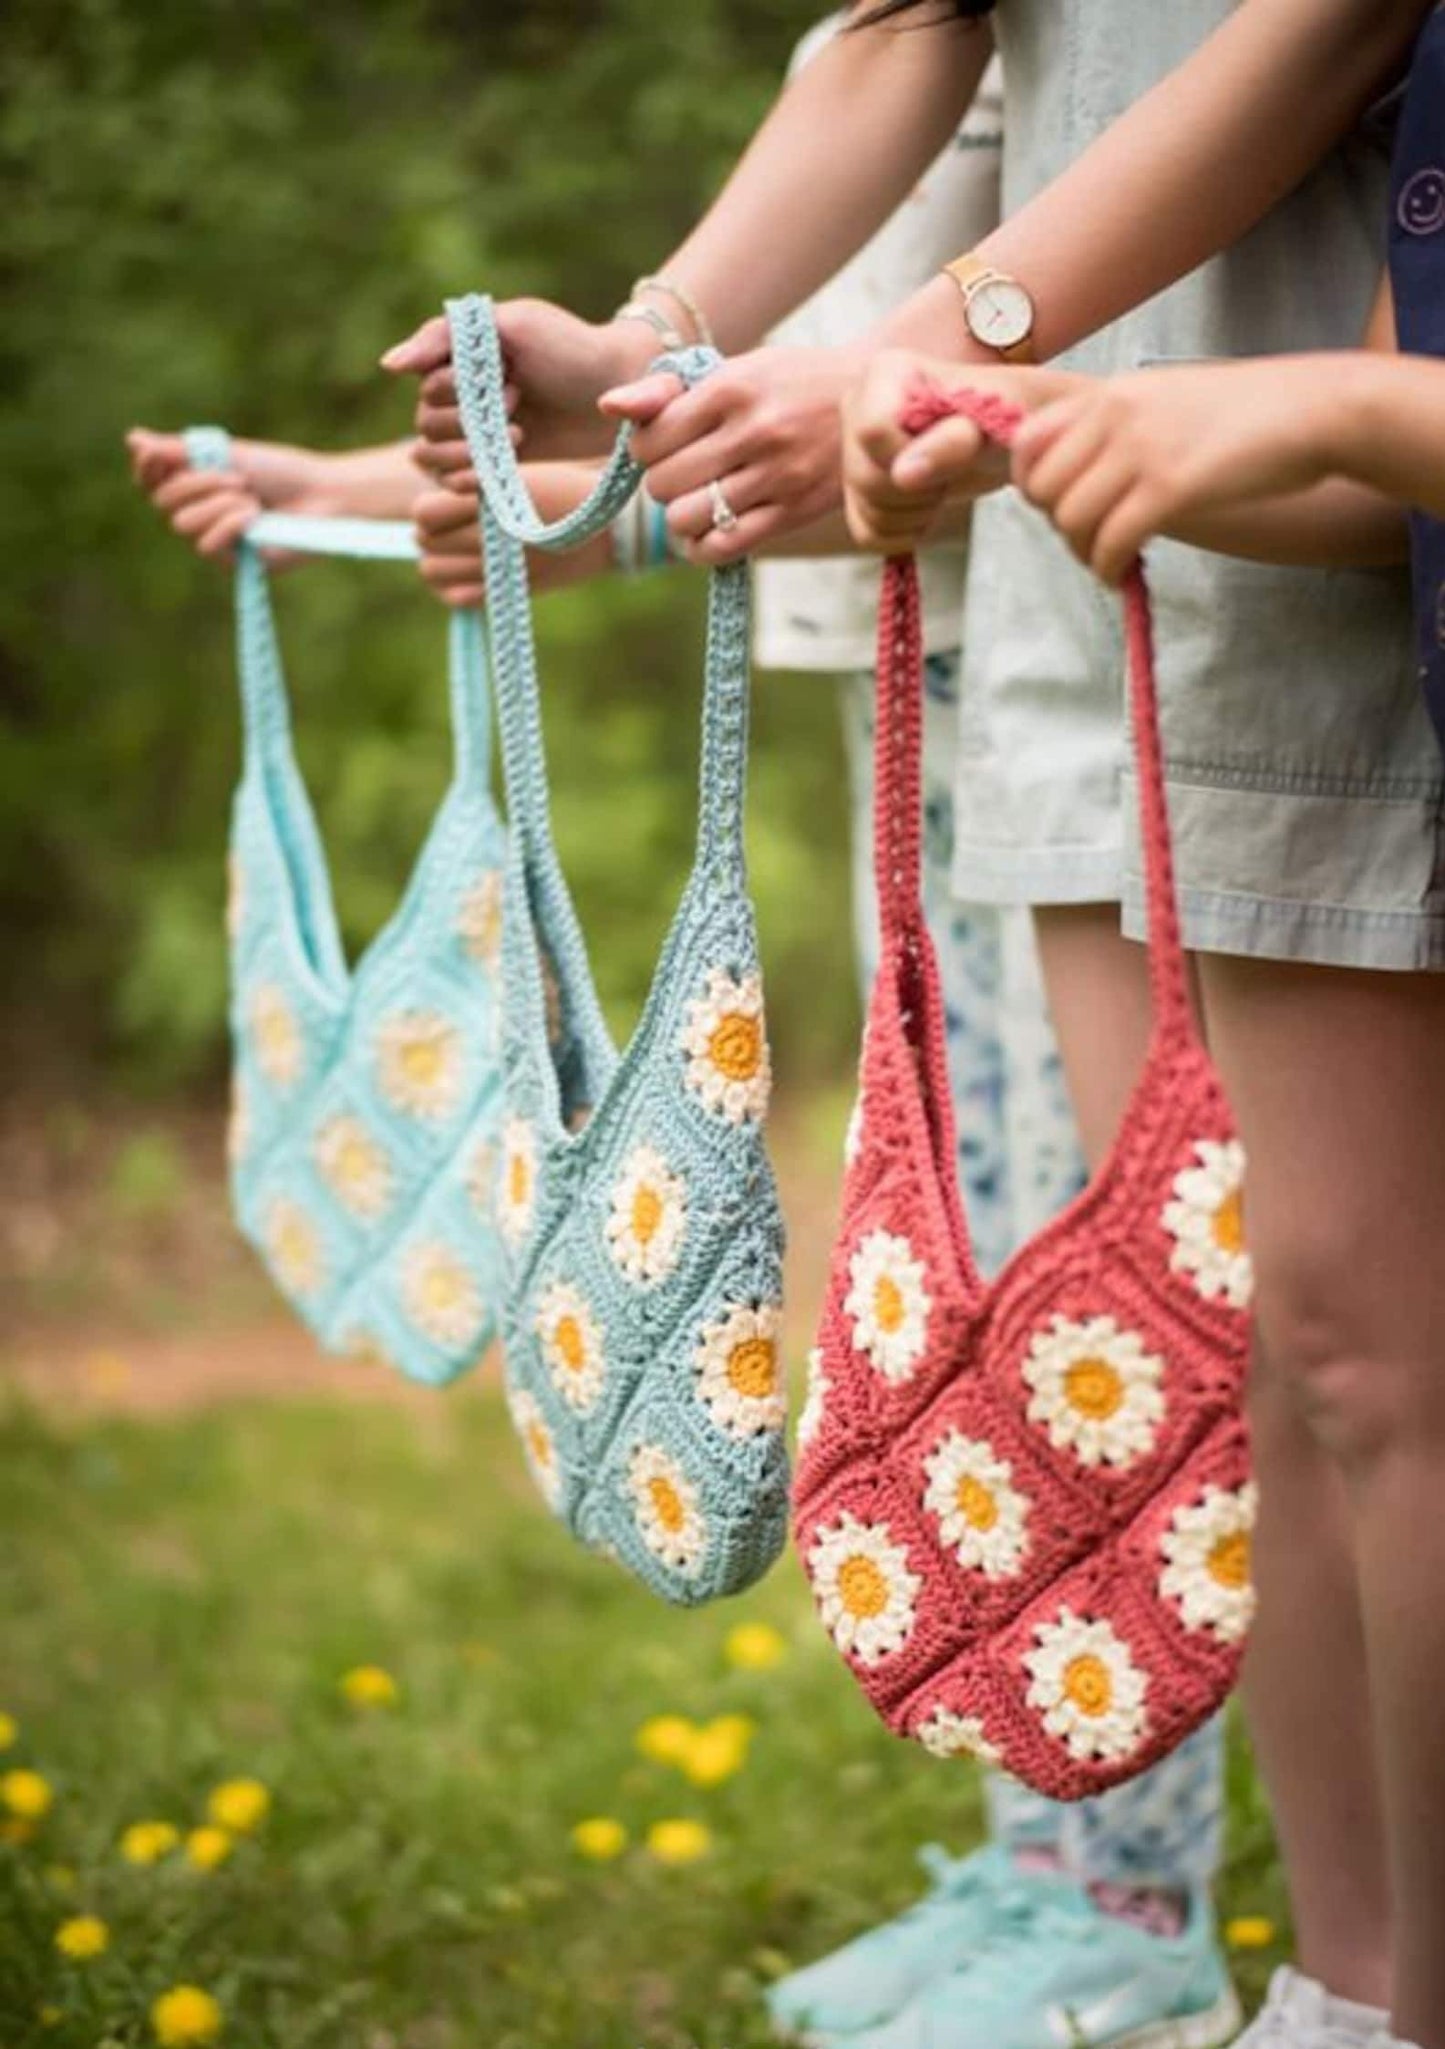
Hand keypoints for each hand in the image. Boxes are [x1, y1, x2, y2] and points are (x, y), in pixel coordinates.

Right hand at [125, 428, 339, 558]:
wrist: (321, 496)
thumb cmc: (280, 472)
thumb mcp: (227, 455)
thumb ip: (179, 451)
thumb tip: (132, 439)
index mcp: (195, 483)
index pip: (150, 481)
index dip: (146, 468)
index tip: (154, 453)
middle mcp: (200, 512)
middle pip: (163, 501)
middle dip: (197, 483)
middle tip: (237, 477)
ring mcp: (215, 538)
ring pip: (182, 524)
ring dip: (219, 504)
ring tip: (251, 499)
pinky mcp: (232, 562)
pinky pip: (207, 545)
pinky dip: (230, 525)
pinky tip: (255, 519)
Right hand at [383, 298, 658, 470]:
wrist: (619, 387)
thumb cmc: (570, 345)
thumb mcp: (511, 324)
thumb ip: (444, 337)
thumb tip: (387, 366)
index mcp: (458, 357)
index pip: (425, 386)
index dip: (458, 391)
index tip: (508, 380)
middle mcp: (460, 395)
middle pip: (424, 424)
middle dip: (466, 424)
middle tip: (517, 407)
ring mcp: (475, 433)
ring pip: (432, 457)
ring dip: (467, 454)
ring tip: (518, 438)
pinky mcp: (493, 465)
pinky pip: (453, 483)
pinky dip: (466, 483)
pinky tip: (492, 475)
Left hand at [414, 463, 617, 605]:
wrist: (612, 524)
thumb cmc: (565, 488)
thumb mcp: (520, 474)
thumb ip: (474, 488)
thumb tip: (426, 511)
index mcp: (494, 500)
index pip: (425, 513)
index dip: (431, 508)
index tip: (447, 504)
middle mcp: (495, 537)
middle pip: (425, 542)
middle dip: (433, 532)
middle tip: (451, 527)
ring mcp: (505, 568)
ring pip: (433, 571)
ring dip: (440, 560)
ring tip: (458, 550)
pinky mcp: (516, 590)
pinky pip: (460, 598)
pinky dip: (457, 588)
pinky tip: (472, 574)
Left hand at [598, 345, 855, 565]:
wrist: (876, 404)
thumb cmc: (792, 384)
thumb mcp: (735, 370)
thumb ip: (668, 389)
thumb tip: (608, 407)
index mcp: (732, 388)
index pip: (650, 438)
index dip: (645, 448)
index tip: (665, 444)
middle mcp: (754, 431)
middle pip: (662, 483)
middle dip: (662, 483)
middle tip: (684, 473)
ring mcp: (776, 476)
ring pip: (686, 519)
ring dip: (681, 517)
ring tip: (699, 500)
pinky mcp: (795, 511)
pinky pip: (723, 548)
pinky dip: (703, 547)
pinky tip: (710, 531)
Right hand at [841, 350, 1074, 551]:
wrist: (1011, 430)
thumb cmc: (1008, 413)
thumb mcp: (995, 422)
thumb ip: (952, 442)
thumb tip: (904, 474)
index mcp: (884, 373)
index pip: (874, 432)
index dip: (916, 454)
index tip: (961, 442)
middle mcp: (858, 406)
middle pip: (866, 477)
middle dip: (920, 488)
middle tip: (955, 467)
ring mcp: (852, 450)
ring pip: (867, 509)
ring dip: (917, 510)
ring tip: (944, 481)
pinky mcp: (856, 489)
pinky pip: (867, 534)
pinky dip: (906, 530)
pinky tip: (928, 504)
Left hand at [1012, 361, 1335, 584]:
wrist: (1314, 411)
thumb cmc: (1248, 412)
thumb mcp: (1168, 399)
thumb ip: (1120, 426)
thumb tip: (1084, 474)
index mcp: (1112, 393)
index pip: (1028, 441)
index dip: (1032, 485)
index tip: (1058, 507)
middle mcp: (1116, 416)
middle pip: (1043, 489)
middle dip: (1058, 525)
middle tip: (1089, 540)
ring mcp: (1141, 451)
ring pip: (1071, 520)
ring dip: (1083, 553)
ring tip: (1108, 561)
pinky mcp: (1169, 489)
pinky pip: (1110, 542)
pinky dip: (1106, 568)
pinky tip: (1121, 573)